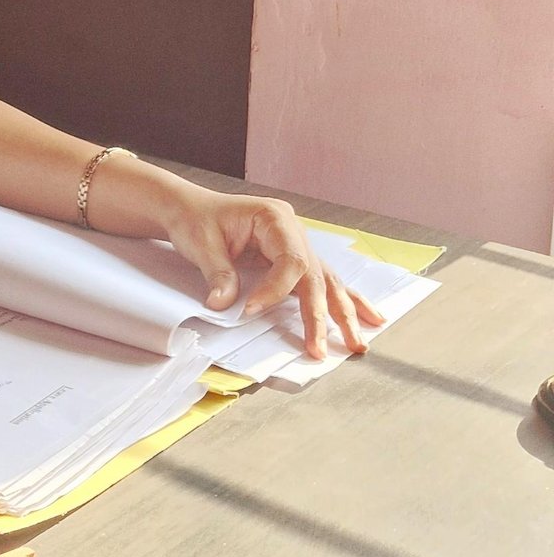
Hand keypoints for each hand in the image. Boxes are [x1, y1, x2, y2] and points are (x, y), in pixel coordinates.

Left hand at [160, 187, 384, 359]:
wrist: (190, 209)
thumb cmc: (196, 219)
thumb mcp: (201, 244)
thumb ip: (218, 274)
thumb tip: (224, 303)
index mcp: (274, 218)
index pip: (291, 260)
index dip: (275, 290)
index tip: (251, 310)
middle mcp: (293, 230)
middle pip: (315, 275)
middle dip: (319, 314)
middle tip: (317, 348)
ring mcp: (297, 244)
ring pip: (327, 281)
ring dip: (342, 313)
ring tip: (357, 343)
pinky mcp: (293, 258)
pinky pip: (321, 281)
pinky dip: (341, 301)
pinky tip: (367, 318)